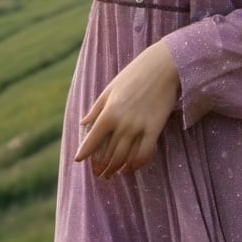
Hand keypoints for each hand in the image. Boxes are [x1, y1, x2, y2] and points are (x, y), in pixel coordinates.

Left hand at [75, 41, 179, 178]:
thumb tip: (83, 123)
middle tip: (99, 174)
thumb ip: (96, 108)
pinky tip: (132, 168)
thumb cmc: (133, 75)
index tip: (79, 161)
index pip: (92, 140)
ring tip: (114, 174)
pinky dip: (137, 164)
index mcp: (108, 113)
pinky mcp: (155, 129)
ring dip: (117, 168)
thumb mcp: (110, 89)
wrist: (162, 67)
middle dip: (102, 166)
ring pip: (125, 157)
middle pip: (109, 153)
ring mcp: (139, 127)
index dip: (84, 153)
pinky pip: (145, 153)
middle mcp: (122, 123)